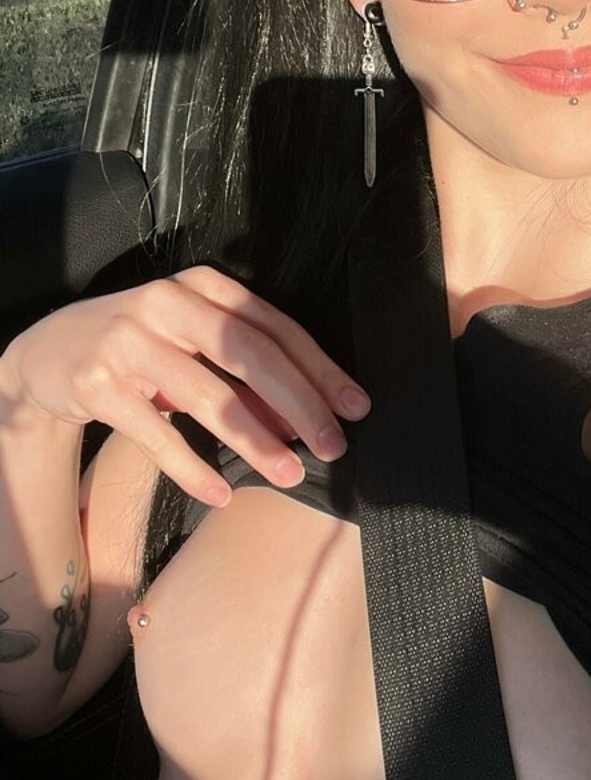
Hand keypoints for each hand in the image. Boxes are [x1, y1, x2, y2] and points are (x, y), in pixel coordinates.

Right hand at [4, 265, 368, 506]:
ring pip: (206, 395)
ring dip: (255, 441)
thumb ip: (244, 373)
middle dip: (299, 403)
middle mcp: (169, 303)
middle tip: (333, 445)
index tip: (354, 407)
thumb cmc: (140, 346)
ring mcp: (129, 340)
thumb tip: (305, 420)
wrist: (46, 354)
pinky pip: (155, 433)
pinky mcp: (97, 383)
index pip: (276, 327)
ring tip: (290, 474)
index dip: (320, 369)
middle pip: (250, 354)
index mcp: (205, 286)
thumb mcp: (193, 343)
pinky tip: (222, 492)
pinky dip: (192, 468)